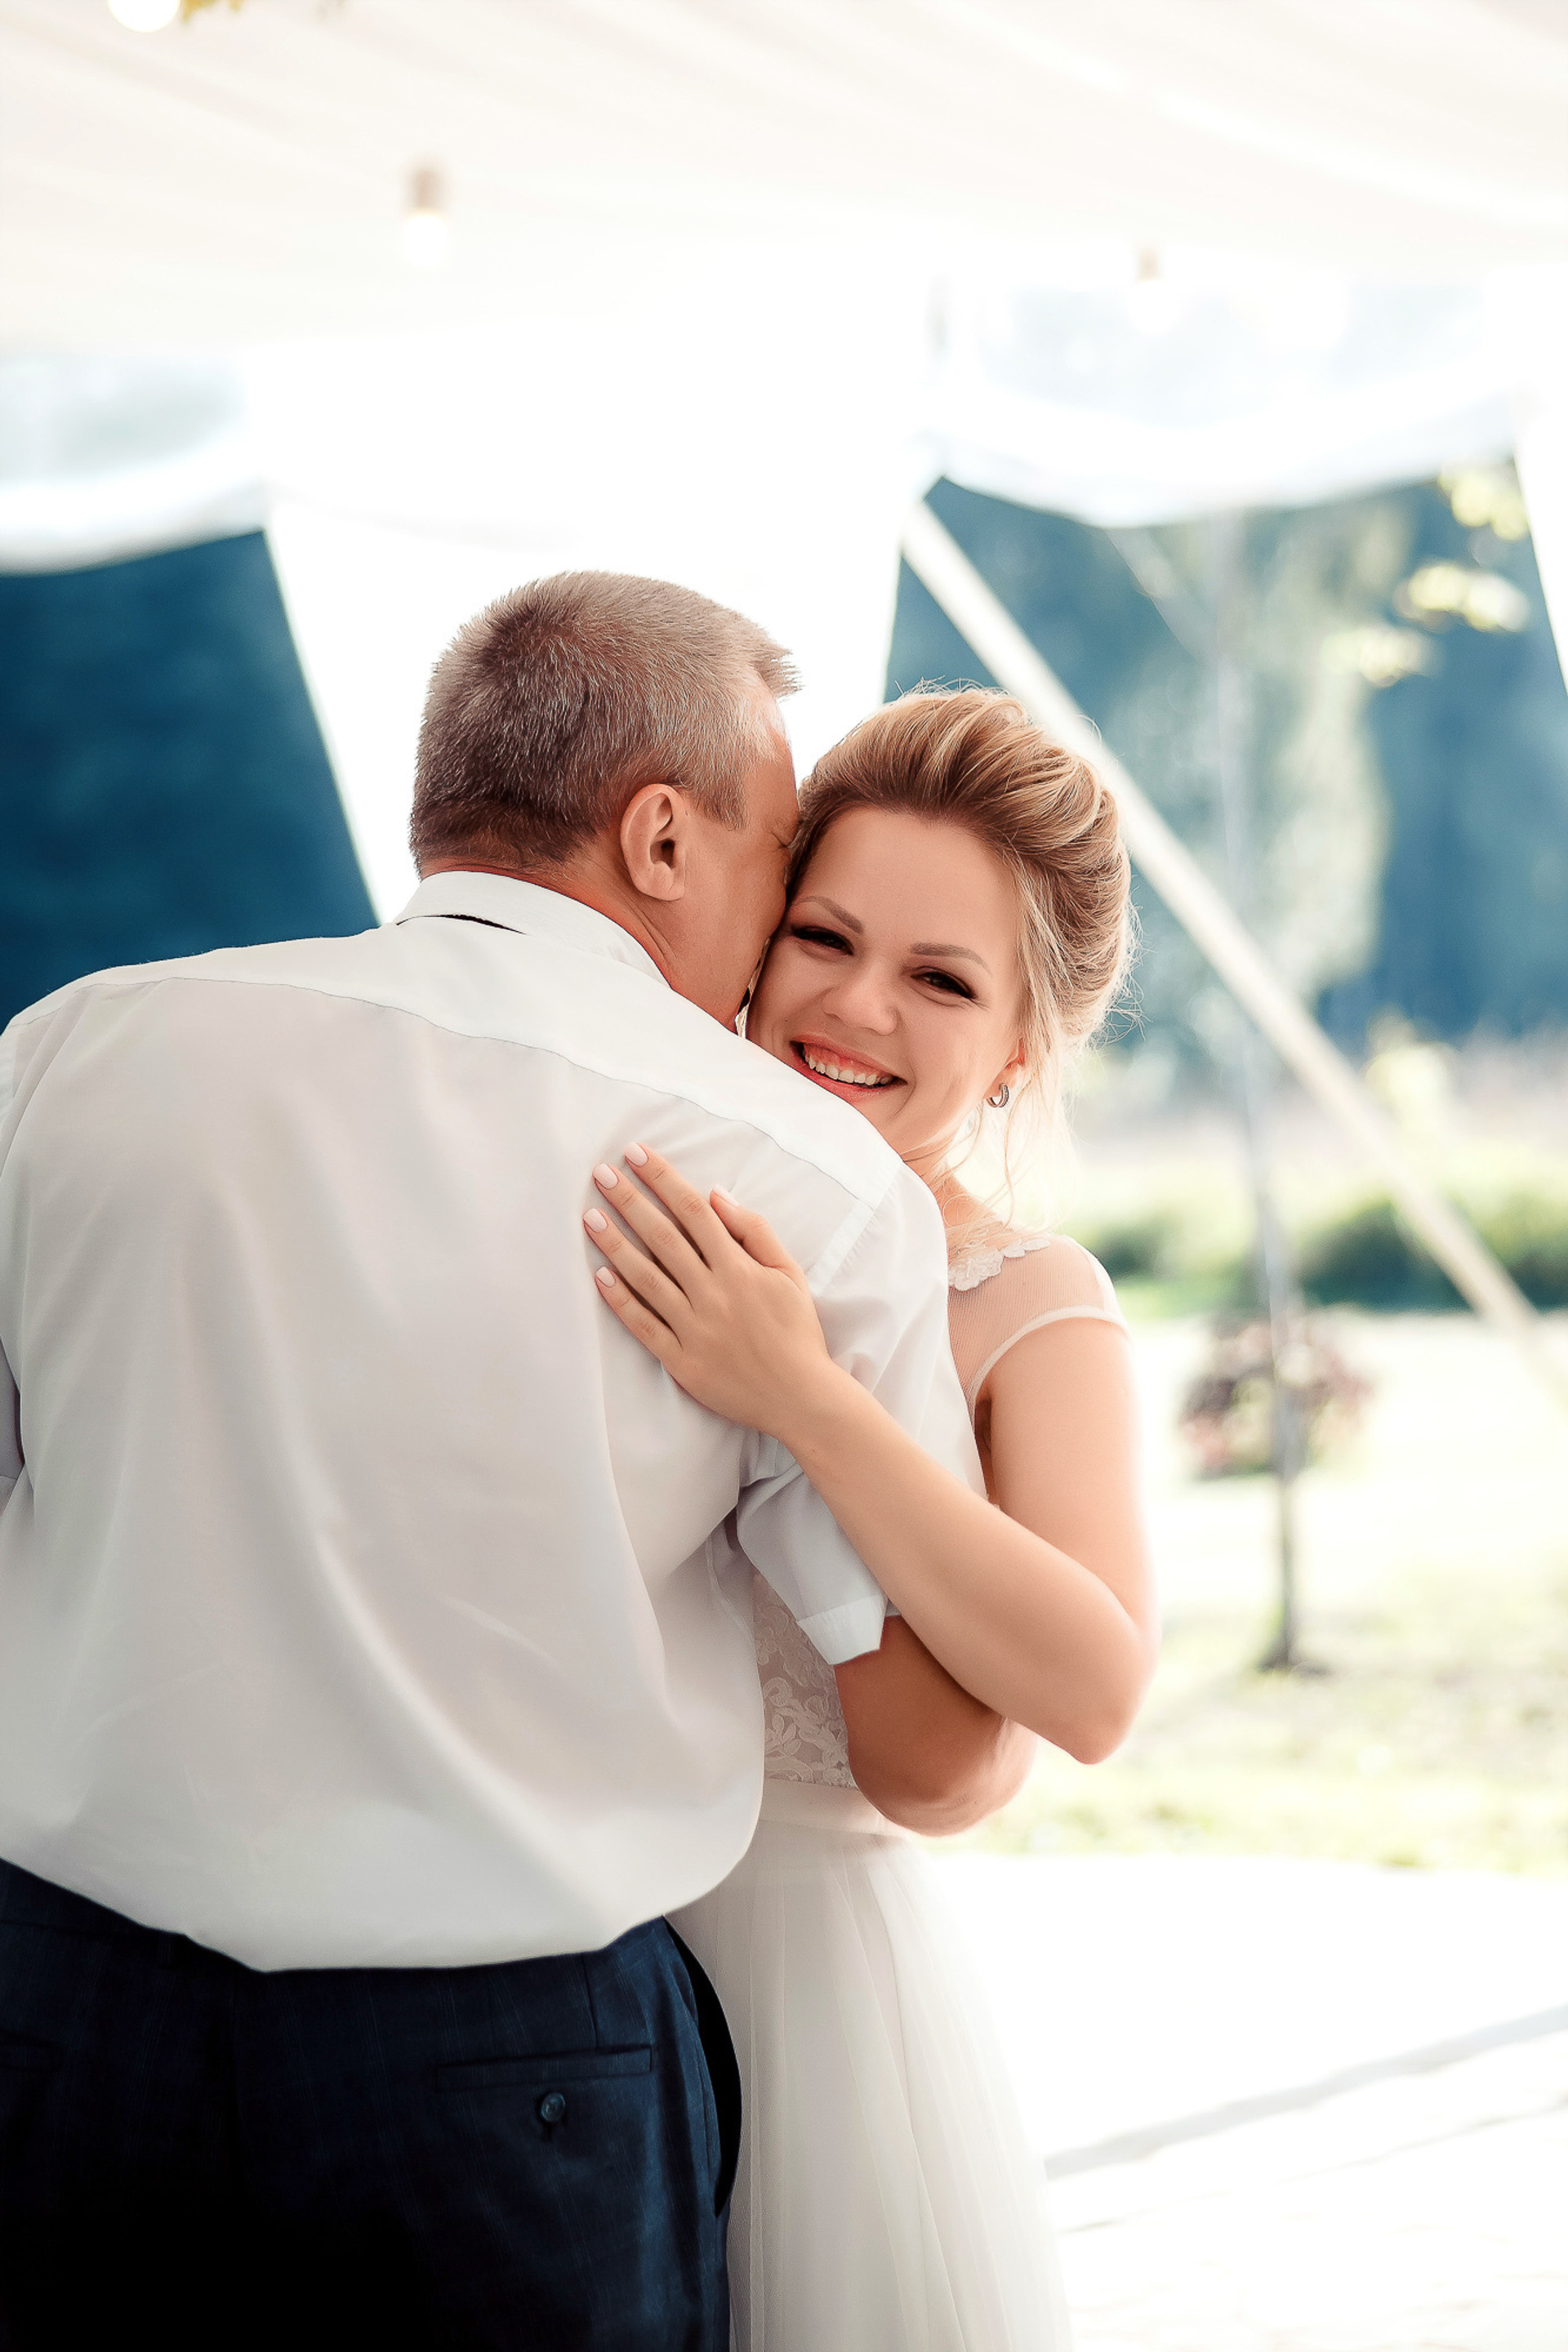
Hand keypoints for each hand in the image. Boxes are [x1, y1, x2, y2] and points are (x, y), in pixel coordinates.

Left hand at [583, 1145, 841, 1440]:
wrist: (801, 1398)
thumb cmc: (798, 1332)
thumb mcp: (789, 1273)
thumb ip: (754, 1232)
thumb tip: (716, 1196)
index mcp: (739, 1269)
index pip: (694, 1211)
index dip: (663, 1179)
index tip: (637, 1154)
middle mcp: (713, 1294)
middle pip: (663, 1237)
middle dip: (630, 1201)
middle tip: (601, 1173)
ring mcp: (694, 1329)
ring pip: (647, 1278)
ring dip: (615, 1245)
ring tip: (590, 1217)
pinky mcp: (682, 1361)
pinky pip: (644, 1326)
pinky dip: (621, 1301)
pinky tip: (600, 1276)